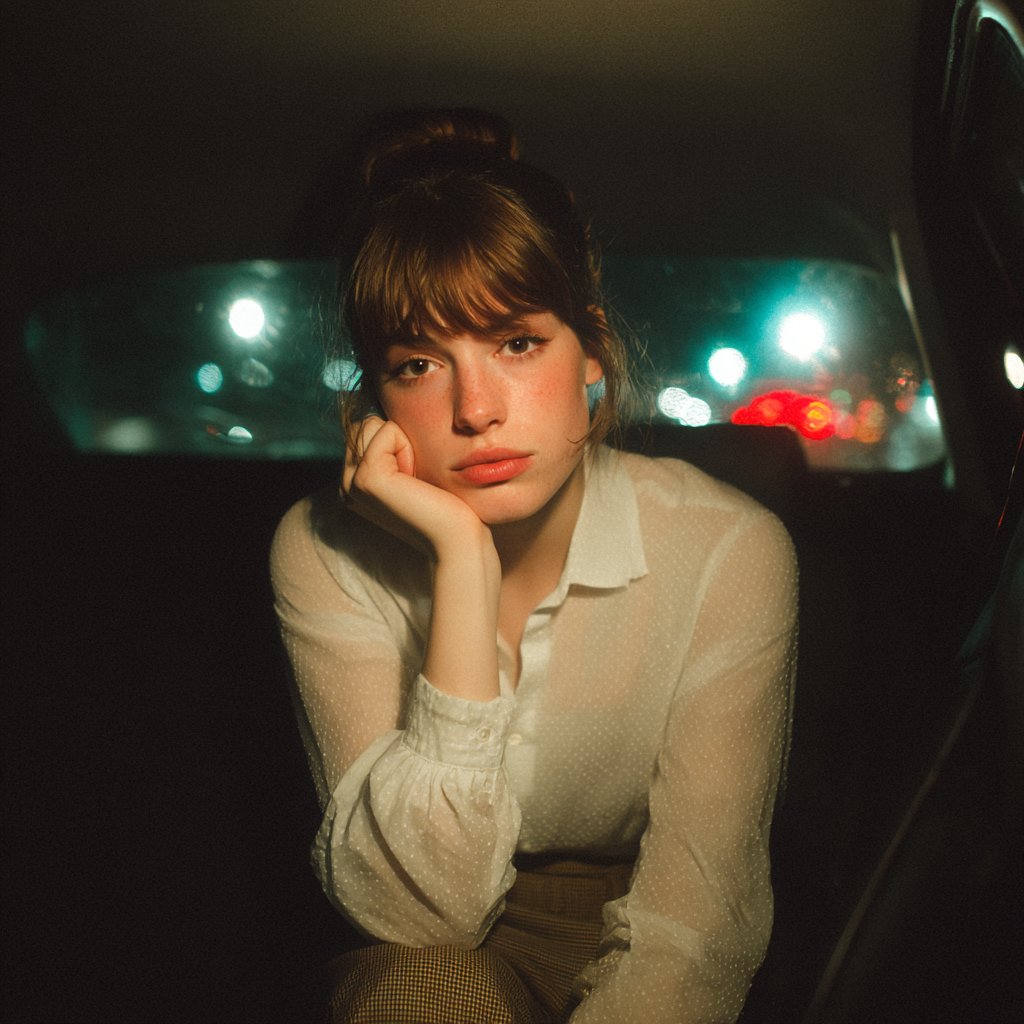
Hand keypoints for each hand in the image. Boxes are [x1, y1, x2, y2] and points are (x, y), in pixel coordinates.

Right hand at [342, 417, 491, 558]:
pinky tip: (414, 479)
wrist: (457, 538)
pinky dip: (407, 446)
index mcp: (352, 484)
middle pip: (365, 424)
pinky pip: (386, 431)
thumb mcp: (411, 470)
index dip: (397, 443)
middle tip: (415, 478)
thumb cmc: (444, 504)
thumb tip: (381, 415)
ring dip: (403, 443)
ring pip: (372, 424)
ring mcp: (351, 483)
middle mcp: (345, 485)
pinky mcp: (366, 479)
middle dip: (397, 439)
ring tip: (414, 479)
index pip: (364, 430)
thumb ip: (389, 448)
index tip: (412, 479)